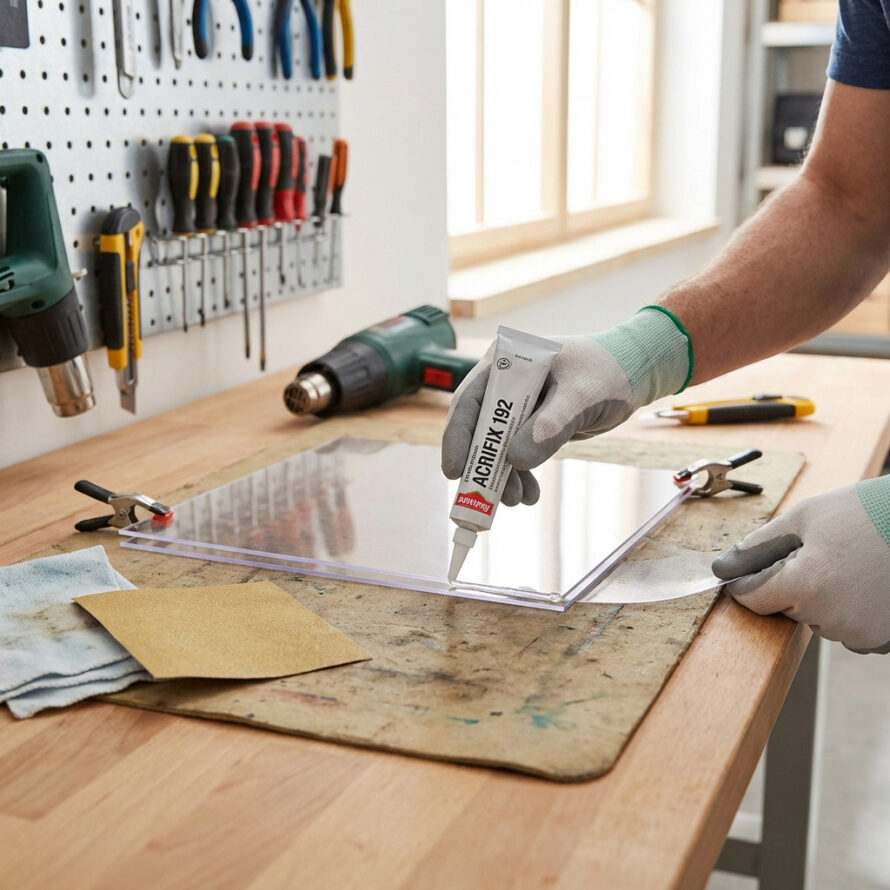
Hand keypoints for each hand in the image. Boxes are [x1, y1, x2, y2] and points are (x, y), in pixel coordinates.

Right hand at [441, 308, 691, 504]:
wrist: (636, 375)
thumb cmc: (608, 372)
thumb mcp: (580, 397)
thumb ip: (548, 426)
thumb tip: (515, 460)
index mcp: (506, 362)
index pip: (469, 401)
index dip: (458, 437)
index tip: (455, 470)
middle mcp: (505, 383)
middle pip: (478, 428)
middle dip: (482, 465)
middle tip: (485, 497)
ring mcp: (517, 405)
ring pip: (497, 446)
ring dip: (502, 476)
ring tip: (516, 500)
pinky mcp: (532, 424)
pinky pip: (517, 454)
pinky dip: (520, 475)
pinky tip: (529, 494)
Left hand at [712, 478, 889, 653]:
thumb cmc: (867, 513)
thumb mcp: (804, 517)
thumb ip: (757, 546)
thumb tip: (723, 568)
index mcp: (805, 587)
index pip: (751, 599)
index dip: (749, 579)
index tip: (760, 564)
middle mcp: (831, 620)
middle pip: (786, 607)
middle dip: (793, 582)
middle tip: (824, 551)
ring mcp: (860, 635)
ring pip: (817, 618)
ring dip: (823, 596)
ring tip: (852, 563)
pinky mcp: (881, 642)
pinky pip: (848, 628)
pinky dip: (850, 609)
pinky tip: (868, 582)